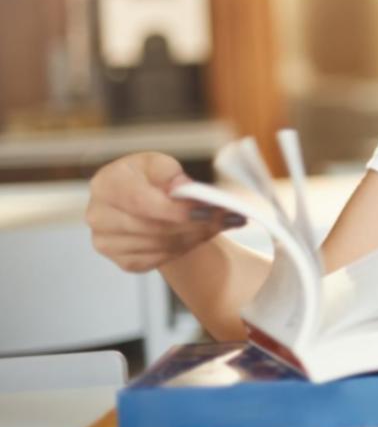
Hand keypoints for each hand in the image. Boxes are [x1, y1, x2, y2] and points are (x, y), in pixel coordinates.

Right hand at [86, 153, 243, 273]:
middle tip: (230, 218)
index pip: (142, 202)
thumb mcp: (160, 165)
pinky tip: (201, 234)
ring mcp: (106, 242)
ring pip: (161, 245)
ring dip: (196, 236)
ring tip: (221, 223)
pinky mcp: (122, 260)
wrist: (144, 201)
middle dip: (196, 224)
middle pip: (154, 227)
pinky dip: (185, 248)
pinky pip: (160, 259)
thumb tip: (182, 189)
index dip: (177, 210)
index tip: (210, 211)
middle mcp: (98, 215)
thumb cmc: (151, 178)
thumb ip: (170, 173)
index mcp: (105, 184)